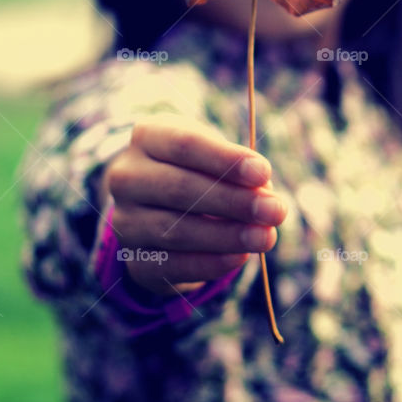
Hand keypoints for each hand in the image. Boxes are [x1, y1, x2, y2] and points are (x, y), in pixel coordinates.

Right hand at [102, 118, 287, 297]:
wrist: (157, 205)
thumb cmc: (197, 168)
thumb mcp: (213, 155)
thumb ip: (238, 171)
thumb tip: (264, 196)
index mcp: (147, 137)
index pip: (185, 144)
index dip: (225, 159)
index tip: (264, 172)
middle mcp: (127, 177)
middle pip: (180, 188)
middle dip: (234, 201)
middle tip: (275, 210)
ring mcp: (125, 220)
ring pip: (176, 230)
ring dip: (227, 236)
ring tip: (266, 237)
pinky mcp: (134, 259)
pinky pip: (173, 265)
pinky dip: (211, 262)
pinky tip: (240, 257)